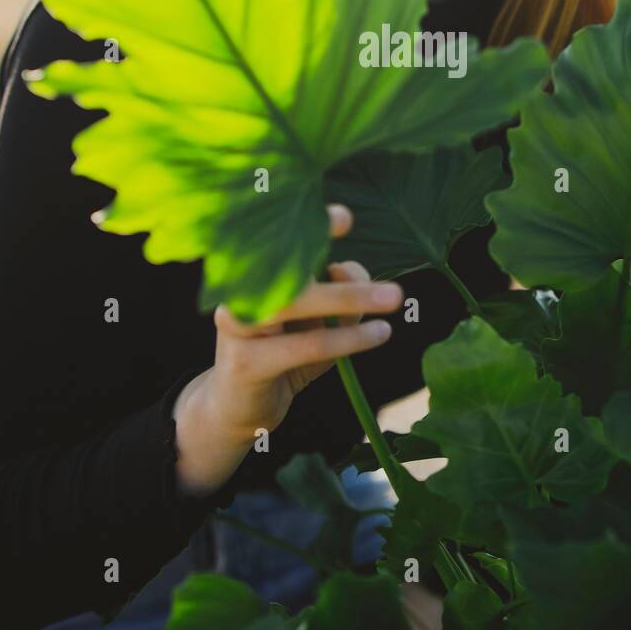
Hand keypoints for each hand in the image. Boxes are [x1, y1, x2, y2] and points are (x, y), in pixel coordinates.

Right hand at [197, 204, 402, 448]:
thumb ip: (341, 298)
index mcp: (254, 273)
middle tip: (392, 283)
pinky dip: (347, 339)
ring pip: (296, 302)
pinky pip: (305, 344)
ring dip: (348, 298)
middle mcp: (238, 291)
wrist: (238, 412)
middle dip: (344, 274)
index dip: (312, 227)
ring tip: (393, 300)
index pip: (281, 242)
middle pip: (291, 269)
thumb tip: (348, 271)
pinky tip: (378, 334)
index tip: (344, 218)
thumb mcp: (320, 325)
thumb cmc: (283, 359)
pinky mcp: (244, 361)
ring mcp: (237, 324)